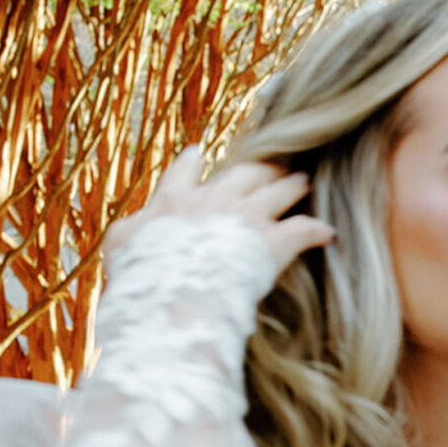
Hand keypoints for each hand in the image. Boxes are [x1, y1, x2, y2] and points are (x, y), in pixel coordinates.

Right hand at [107, 145, 334, 278]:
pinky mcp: (274, 241)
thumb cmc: (142, 274)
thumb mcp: (120, 246)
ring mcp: (248, 217)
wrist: (177, 293)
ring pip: (279, 189)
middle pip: (244, 172)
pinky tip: (327, 233)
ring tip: (303, 181)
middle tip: (271, 164)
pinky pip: (304, 229)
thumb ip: (127, 229)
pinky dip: (317, 231)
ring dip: (292, 185)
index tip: (198, 153)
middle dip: (259, 167)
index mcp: (176, 199)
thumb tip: (129, 228)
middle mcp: (216, 199)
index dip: (192, 162)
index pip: (184, 171)